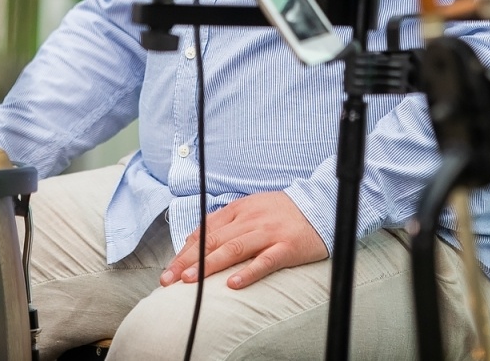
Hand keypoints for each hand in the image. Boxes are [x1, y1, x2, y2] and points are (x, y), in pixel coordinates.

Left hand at [160, 191, 326, 289]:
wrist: (320, 205)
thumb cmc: (281, 212)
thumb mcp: (250, 209)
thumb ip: (224, 222)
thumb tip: (194, 239)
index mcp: (239, 210)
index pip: (205, 231)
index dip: (184, 251)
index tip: (169, 270)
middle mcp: (250, 220)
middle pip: (213, 241)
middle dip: (188, 261)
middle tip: (169, 280)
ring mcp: (269, 233)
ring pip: (234, 249)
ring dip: (210, 265)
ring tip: (191, 282)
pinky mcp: (287, 247)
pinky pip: (266, 260)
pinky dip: (248, 272)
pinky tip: (233, 284)